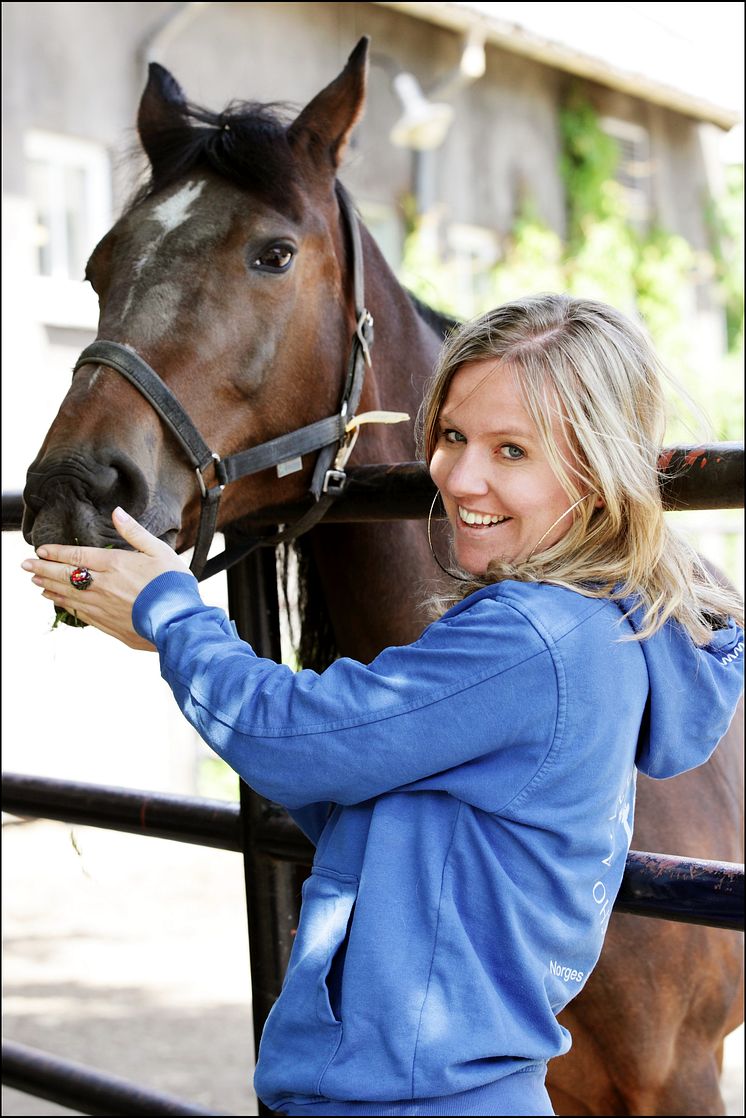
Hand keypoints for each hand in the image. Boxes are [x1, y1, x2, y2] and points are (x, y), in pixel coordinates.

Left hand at [21, 507, 191, 650]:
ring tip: (36, 582)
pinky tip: (58, 602)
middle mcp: (103, 585)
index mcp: (114, 564)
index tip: (40, 550)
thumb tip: (117, 512)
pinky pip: (79, 613)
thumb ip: (134, 532)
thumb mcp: (159, 550)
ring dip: (50, 587)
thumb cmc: (173, 585)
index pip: (77, 555)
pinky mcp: (107, 624)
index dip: (56, 552)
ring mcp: (103, 607)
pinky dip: (66, 606)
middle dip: (43, 569)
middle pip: (66, 575)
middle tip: (26, 565)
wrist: (178, 622)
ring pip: (69, 595)